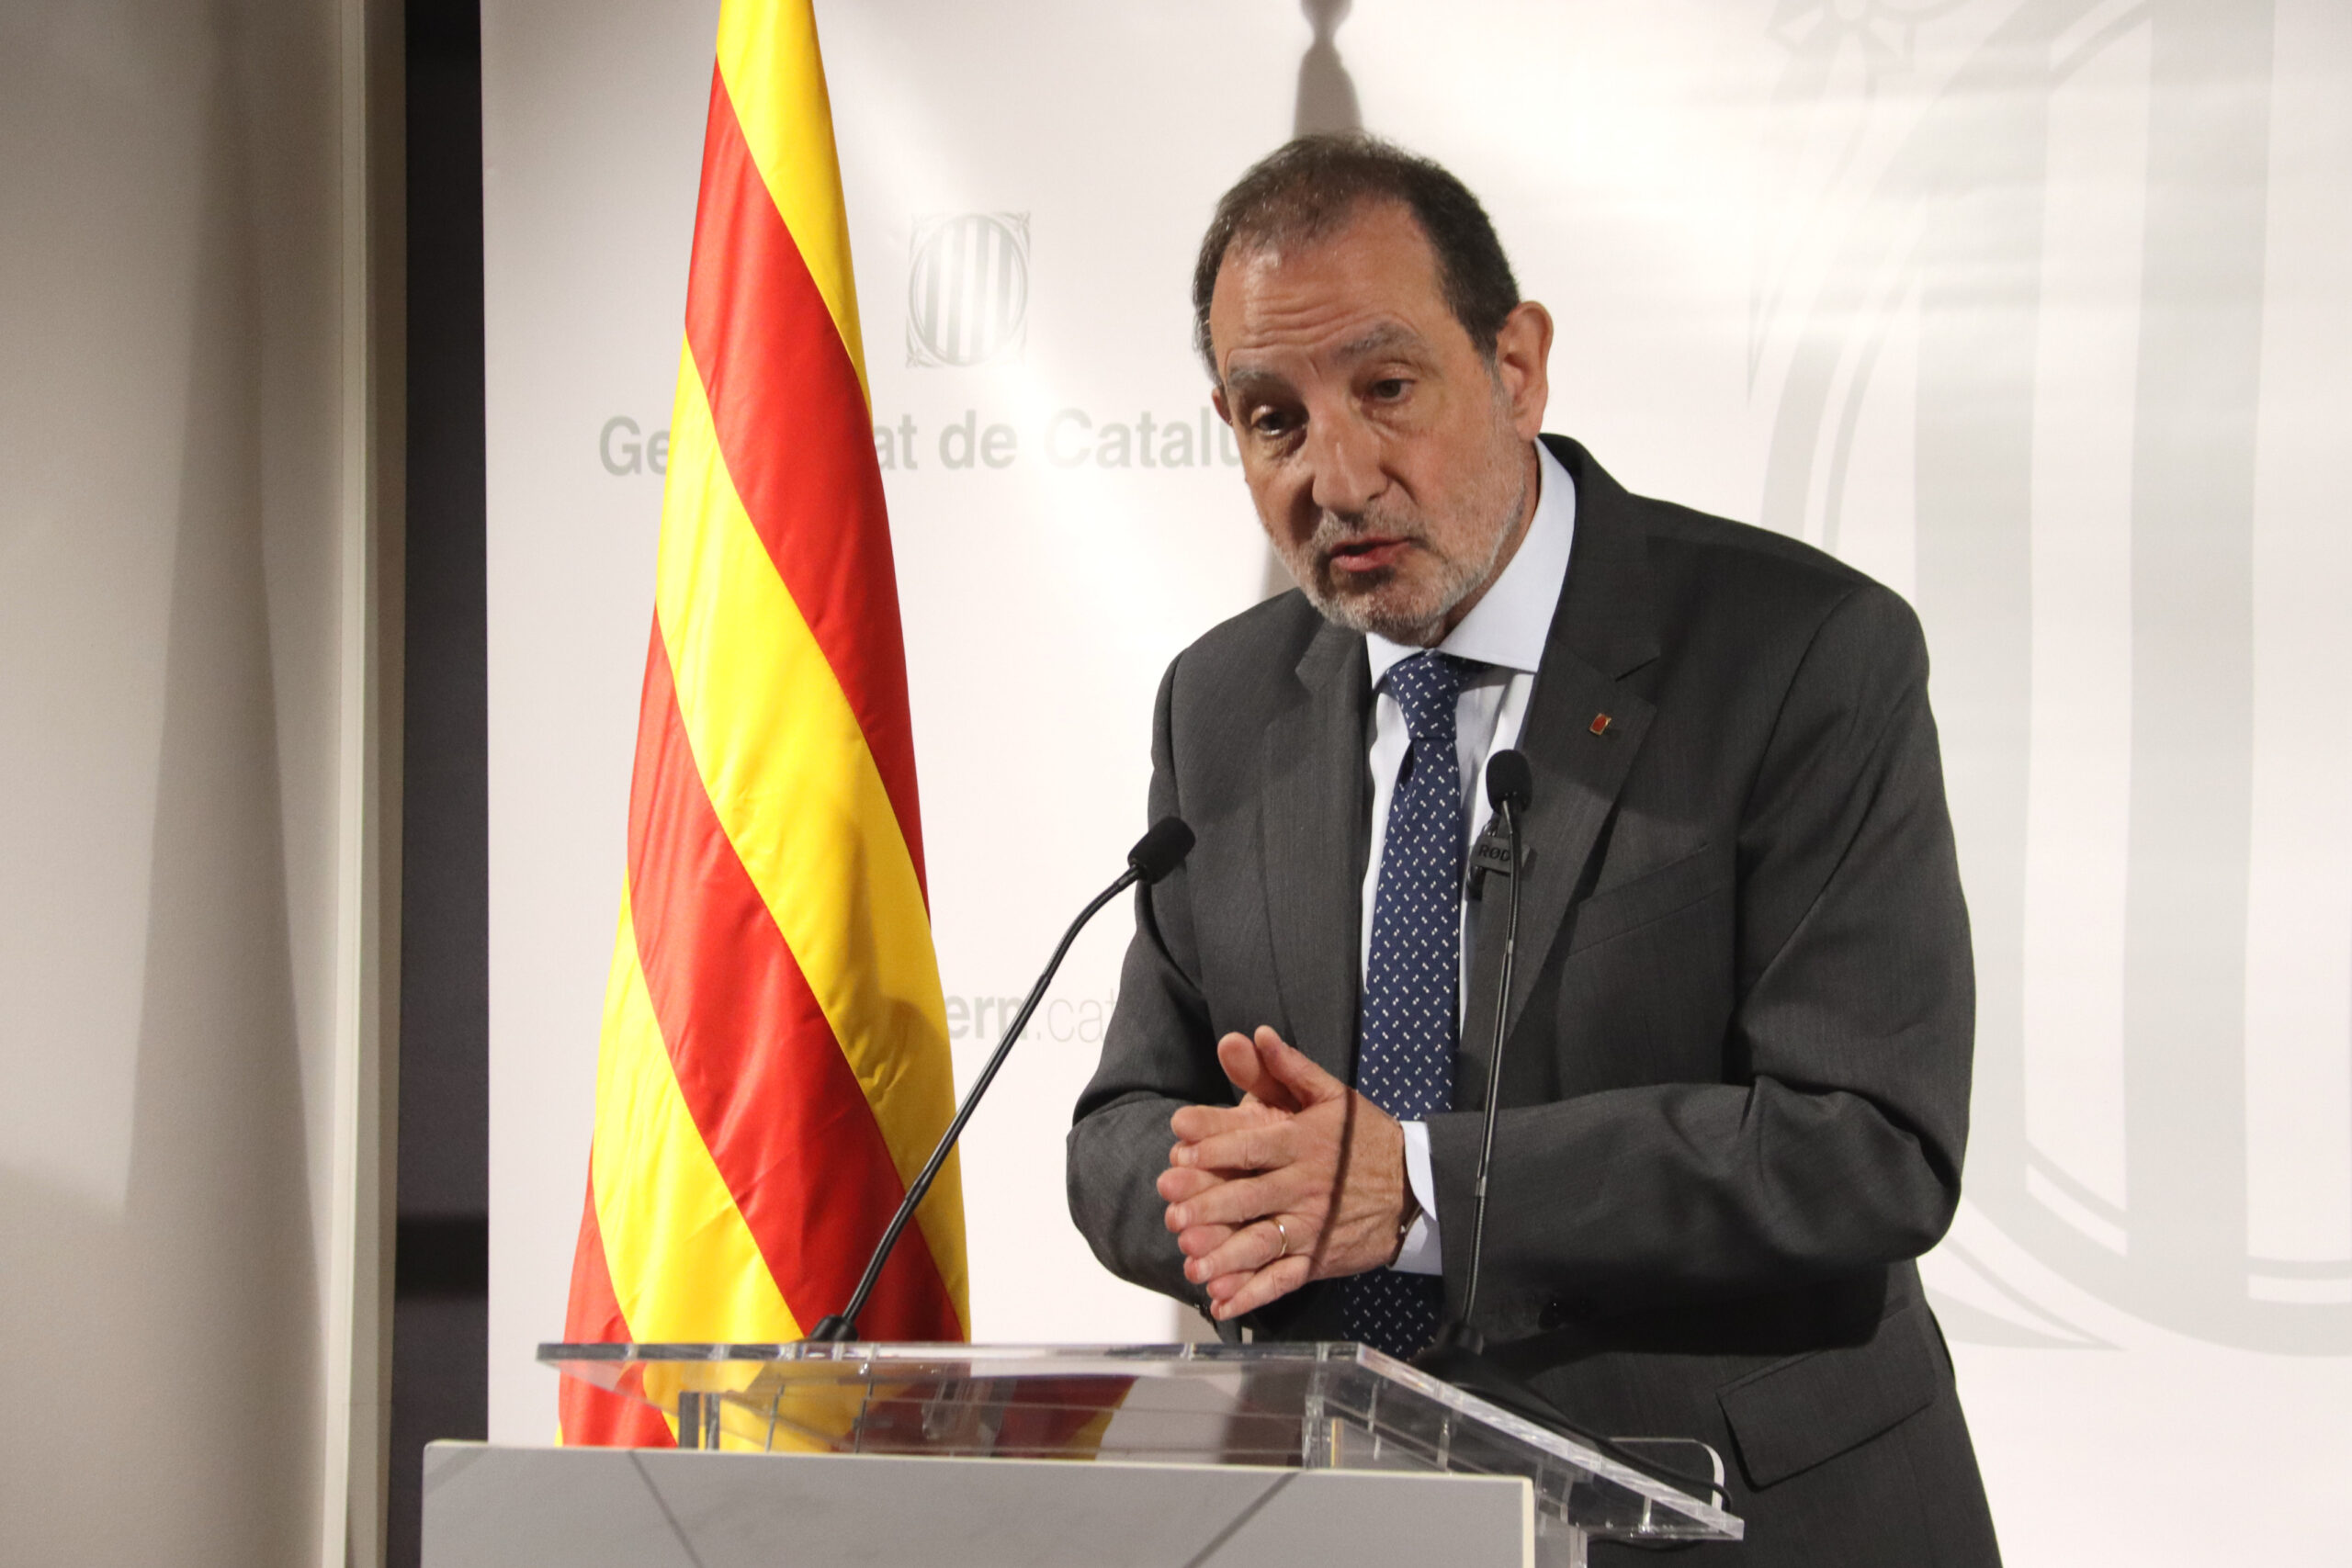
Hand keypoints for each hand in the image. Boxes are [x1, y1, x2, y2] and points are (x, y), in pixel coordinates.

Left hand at [1157, 1026, 1409, 1320]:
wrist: (1416, 1188)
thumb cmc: (1366, 1138)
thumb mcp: (1332, 1096)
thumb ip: (1289, 1068)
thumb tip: (1256, 1035)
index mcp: (1304, 1142)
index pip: (1254, 1143)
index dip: (1215, 1143)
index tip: (1180, 1143)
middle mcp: (1306, 1186)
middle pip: (1251, 1197)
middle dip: (1210, 1205)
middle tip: (1173, 1210)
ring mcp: (1313, 1226)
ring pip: (1264, 1243)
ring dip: (1226, 1255)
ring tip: (1192, 1261)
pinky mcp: (1319, 1258)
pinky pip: (1283, 1279)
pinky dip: (1253, 1294)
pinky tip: (1223, 1302)